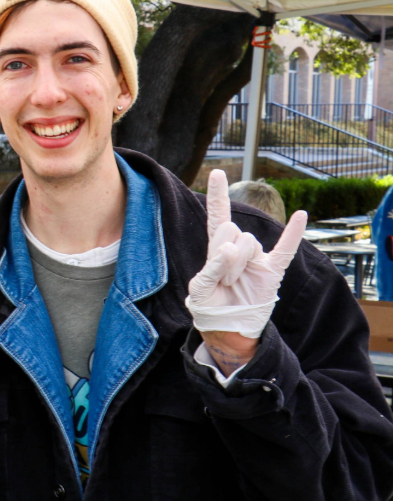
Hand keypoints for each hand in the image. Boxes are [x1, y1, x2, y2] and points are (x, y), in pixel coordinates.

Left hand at [187, 170, 305, 372]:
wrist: (229, 327)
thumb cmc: (210, 305)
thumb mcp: (200, 289)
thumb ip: (211, 267)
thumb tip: (232, 249)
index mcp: (217, 247)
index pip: (218, 216)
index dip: (217, 196)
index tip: (216, 173)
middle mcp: (239, 247)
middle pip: (230, 231)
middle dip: (221, 255)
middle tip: (220, 279)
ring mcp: (257, 258)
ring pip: (248, 242)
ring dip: (235, 265)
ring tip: (232, 284)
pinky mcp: (272, 271)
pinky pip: (286, 249)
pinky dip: (293, 232)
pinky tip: (301, 215)